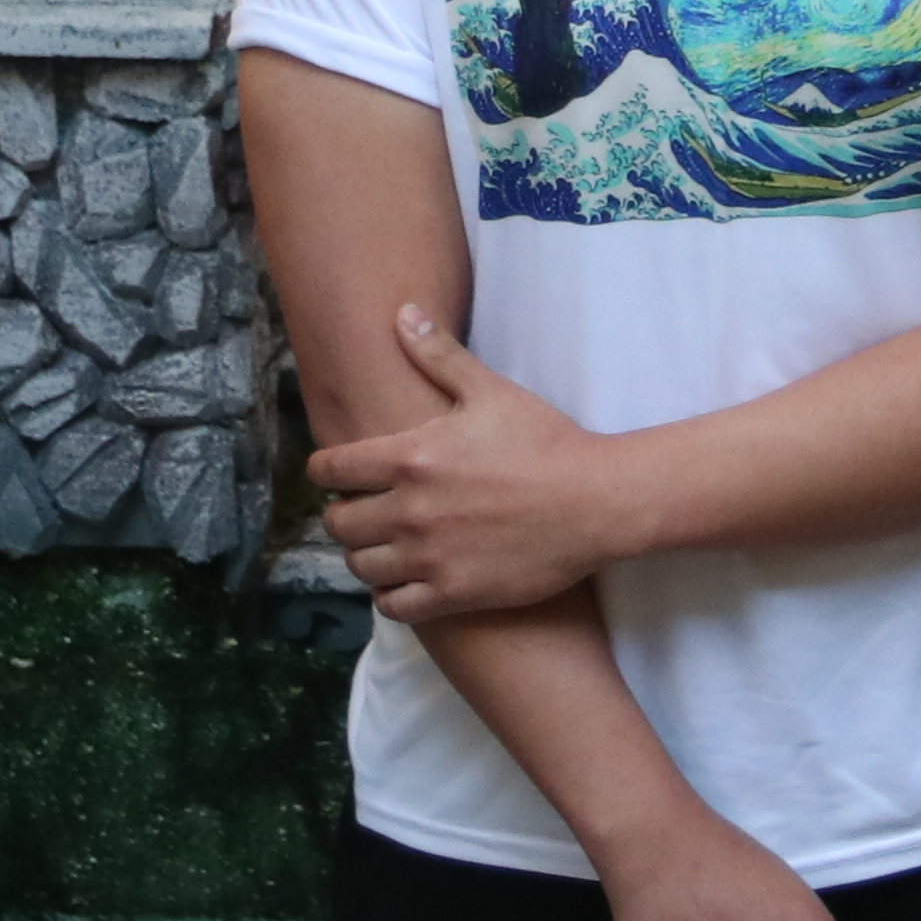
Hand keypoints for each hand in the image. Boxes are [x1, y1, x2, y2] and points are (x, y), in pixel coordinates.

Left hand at [310, 307, 631, 620]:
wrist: (596, 502)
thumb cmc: (546, 442)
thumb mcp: (491, 391)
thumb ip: (439, 356)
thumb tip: (403, 314)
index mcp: (411, 457)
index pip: (330, 470)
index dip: (324, 472)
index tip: (335, 475)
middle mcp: (410, 509)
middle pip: (338, 523)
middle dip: (343, 515)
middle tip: (364, 511)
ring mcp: (429, 556)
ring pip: (360, 566)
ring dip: (365, 555)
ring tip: (383, 547)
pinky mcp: (453, 593)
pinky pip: (394, 605)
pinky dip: (390, 595)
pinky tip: (404, 581)